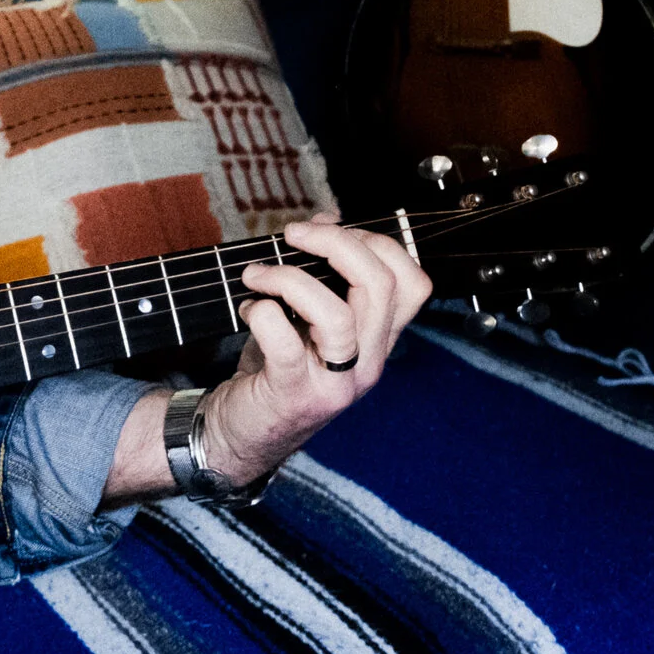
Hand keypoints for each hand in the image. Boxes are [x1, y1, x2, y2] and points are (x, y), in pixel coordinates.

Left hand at [194, 219, 432, 488]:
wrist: (240, 434)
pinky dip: (262, 313)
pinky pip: (285, 344)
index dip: (379, 244)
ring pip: (337, 315)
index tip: (332, 230)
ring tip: (257, 274)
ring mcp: (336, 382)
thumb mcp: (306, 317)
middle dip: (335, 244)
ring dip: (290, 279)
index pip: (413, 284)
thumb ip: (322, 271)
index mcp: (378, 339)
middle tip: (292, 235)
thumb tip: (326, 220)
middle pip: (381, 287)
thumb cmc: (274, 368)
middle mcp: (368, 362)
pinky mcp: (295, 394)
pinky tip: (248, 309)